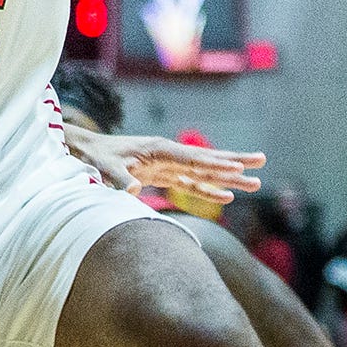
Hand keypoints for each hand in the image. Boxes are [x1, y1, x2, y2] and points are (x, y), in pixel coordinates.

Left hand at [65, 123, 266, 204]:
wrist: (84, 151)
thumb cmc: (93, 158)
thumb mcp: (103, 167)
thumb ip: (117, 177)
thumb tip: (130, 191)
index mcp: (158, 150)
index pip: (193, 159)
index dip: (216, 164)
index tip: (239, 167)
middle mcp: (168, 155)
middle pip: (207, 159)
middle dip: (235, 161)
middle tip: (263, 161)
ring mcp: (167, 165)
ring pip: (204, 172)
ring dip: (229, 178)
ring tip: (255, 183)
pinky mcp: (163, 175)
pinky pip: (191, 184)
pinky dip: (209, 190)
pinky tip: (226, 197)